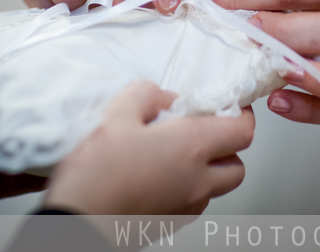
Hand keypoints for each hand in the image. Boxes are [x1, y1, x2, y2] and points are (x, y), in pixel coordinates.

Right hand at [44, 81, 253, 214]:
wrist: (76, 223)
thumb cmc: (96, 172)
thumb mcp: (116, 114)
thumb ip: (147, 95)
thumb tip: (165, 97)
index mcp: (192, 147)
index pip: (243, 131)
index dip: (242, 115)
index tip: (229, 105)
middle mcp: (198, 180)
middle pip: (237, 165)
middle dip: (228, 147)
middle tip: (204, 131)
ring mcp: (186, 207)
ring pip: (217, 188)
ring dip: (209, 171)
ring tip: (177, 155)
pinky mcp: (170, 224)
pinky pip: (193, 204)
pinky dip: (188, 190)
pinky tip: (159, 178)